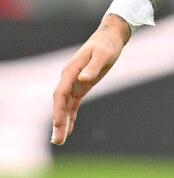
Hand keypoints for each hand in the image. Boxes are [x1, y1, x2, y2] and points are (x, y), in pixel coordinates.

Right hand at [51, 15, 129, 144]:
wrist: (110, 37)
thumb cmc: (107, 45)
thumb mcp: (103, 55)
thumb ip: (93, 67)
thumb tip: (83, 79)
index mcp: (72, 70)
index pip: (61, 92)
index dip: (58, 108)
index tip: (57, 123)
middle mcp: (69, 77)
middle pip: (60, 102)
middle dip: (58, 121)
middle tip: (58, 140)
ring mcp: (74, 82)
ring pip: (65, 105)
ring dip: (62, 122)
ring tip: (60, 140)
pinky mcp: (81, 86)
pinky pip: (72, 104)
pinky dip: (70, 116)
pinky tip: (69, 129)